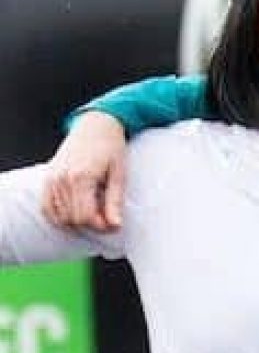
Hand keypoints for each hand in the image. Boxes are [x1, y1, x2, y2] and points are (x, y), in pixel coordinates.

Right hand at [42, 112, 129, 231]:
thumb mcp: (119, 174)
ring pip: (59, 217)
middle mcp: (62, 179)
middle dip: (91, 224)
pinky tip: (75, 212)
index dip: (100, 226)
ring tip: (95, 211)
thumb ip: (115, 201)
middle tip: (107, 218)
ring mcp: (51, 179)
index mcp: (81, 177)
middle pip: (72, 219)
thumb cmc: (111, 148)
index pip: (85, 216)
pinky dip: (59, 216)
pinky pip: (46, 208)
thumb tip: (115, 226)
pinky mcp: (46, 179)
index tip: (114, 225)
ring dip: (76, 221)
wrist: (95, 126)